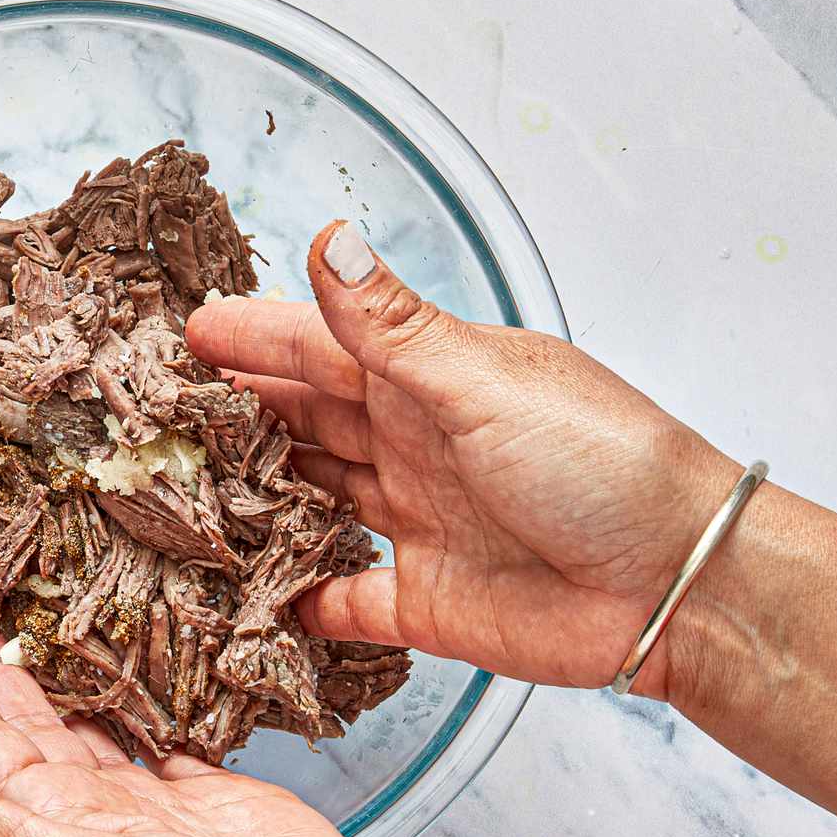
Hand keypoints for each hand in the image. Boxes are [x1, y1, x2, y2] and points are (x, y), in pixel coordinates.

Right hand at [187, 221, 738, 700]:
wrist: (679, 585)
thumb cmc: (603, 463)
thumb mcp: (485, 383)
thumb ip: (394, 327)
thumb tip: (328, 237)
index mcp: (426, 381)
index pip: (318, 348)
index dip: (252, 339)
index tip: (186, 333)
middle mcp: (410, 445)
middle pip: (303, 420)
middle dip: (234, 413)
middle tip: (157, 413)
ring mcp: (412, 521)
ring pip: (310, 500)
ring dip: (254, 496)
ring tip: (177, 495)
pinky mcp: (419, 599)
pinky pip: (339, 597)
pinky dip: (296, 598)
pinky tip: (247, 596)